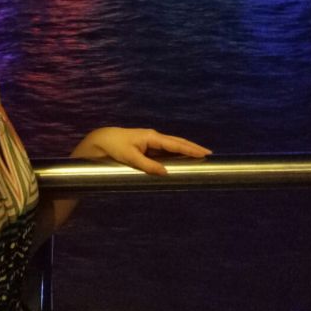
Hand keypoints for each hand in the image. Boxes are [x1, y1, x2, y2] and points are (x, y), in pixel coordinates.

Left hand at [71, 127, 211, 175]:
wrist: (102, 140)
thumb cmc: (116, 147)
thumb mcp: (131, 158)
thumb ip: (148, 166)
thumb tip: (166, 172)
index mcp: (152, 137)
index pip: (175, 144)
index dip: (190, 149)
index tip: (204, 153)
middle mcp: (154, 137)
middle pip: (177, 142)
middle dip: (192, 147)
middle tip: (208, 153)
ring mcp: (151, 141)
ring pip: (172, 145)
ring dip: (186, 149)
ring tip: (199, 155)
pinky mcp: (147, 146)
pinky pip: (165, 149)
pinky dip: (176, 153)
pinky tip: (181, 158)